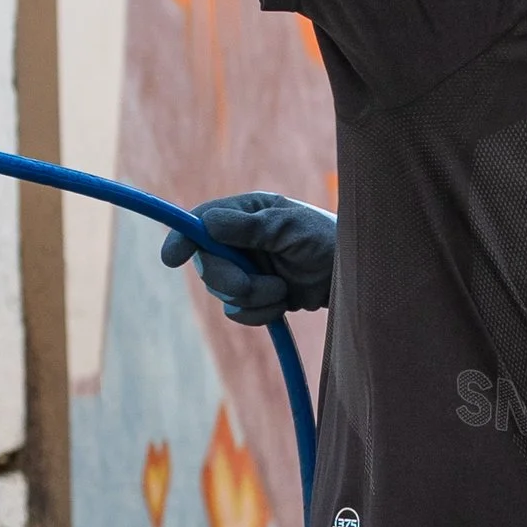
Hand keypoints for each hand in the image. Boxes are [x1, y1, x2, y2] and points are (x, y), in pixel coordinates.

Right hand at [159, 192, 335, 323]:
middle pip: (208, 264)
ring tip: (283, 291)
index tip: (172, 258)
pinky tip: (283, 304)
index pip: (202, 222)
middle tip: (253, 286)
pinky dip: (259, 313)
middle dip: (230, 280)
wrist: (354, 280)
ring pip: (223, 292)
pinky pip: (238, 312)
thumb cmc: (329, 241)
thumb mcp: (292, 228)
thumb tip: (208, 222)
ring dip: (253, 297)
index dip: (183, 238)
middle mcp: (241, 240)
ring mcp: (247, 269)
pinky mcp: (257, 296)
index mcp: (247, 214)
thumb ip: (250, 227)